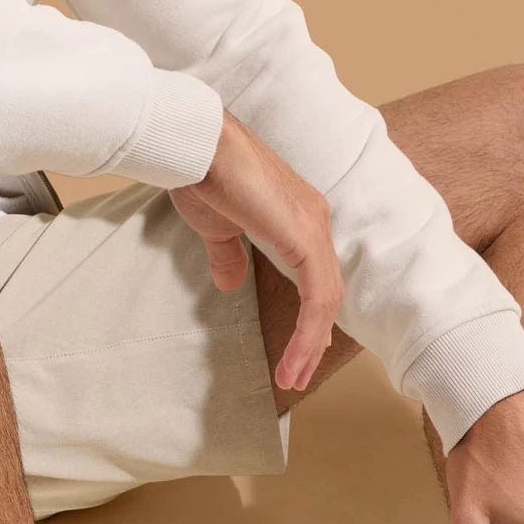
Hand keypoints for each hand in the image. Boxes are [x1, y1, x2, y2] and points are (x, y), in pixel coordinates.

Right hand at [170, 112, 342, 391]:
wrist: (195, 145)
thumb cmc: (202, 174)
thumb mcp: (218, 227)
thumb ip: (228, 255)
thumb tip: (231, 282)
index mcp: (300, 218)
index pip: (316, 279)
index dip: (310, 320)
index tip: (299, 354)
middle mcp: (315, 220)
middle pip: (328, 294)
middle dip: (313, 340)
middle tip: (298, 375)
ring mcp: (313, 227)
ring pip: (326, 301)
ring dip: (310, 345)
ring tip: (292, 377)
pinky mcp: (304, 237)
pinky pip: (317, 297)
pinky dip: (308, 331)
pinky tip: (294, 357)